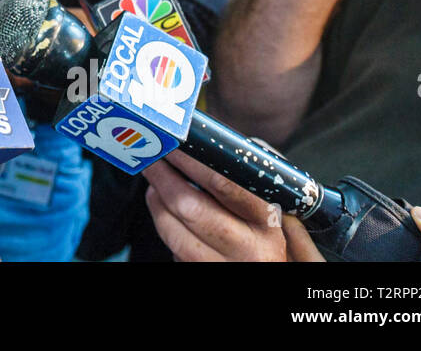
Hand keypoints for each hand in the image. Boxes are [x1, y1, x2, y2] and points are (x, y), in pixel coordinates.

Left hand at [145, 151, 297, 260]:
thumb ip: (241, 182)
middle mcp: (247, 250)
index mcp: (266, 222)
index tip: (174, 144)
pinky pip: (173, 248)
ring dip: (156, 201)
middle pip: (189, 207)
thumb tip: (201, 148)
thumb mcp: (268, 210)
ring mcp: (222, 267)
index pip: (223, 184)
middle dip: (162, 177)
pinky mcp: (200, 275)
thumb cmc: (266, 236)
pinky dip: (165, 225)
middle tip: (151, 159)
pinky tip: (165, 212)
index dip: (191, 161)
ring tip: (154, 184)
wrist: (269, 276)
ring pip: (172, 231)